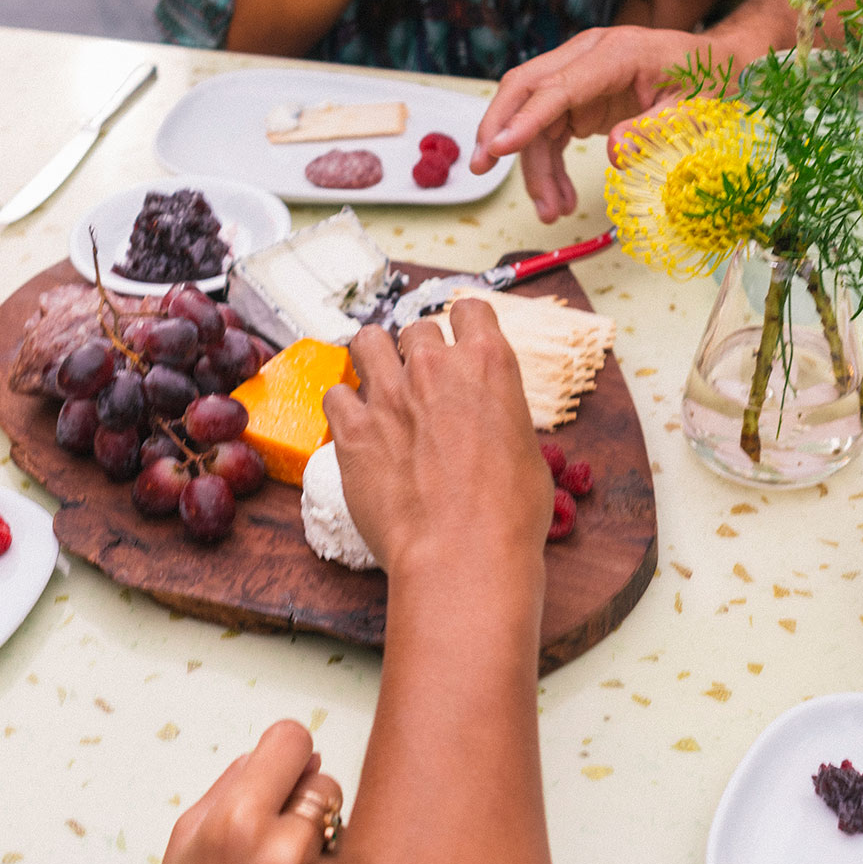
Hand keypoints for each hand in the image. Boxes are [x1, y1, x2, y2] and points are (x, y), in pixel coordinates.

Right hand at [143, 721, 342, 863]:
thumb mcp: (188, 835)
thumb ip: (235, 782)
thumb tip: (280, 750)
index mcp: (237, 823)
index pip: (293, 739)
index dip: (282, 750)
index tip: (277, 762)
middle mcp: (284, 852)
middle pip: (324, 779)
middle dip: (301, 796)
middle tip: (269, 829)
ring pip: (343, 822)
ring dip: (320, 834)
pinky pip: (350, 863)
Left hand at [325, 298, 549, 580]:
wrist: (463, 553)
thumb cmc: (507, 516)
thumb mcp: (527, 454)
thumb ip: (500, 422)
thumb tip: (490, 430)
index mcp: (488, 365)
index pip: (470, 311)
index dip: (463, 326)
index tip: (458, 343)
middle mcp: (435, 367)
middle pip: (416, 329)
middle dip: (417, 352)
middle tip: (420, 384)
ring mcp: (389, 394)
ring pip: (366, 342)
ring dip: (373, 360)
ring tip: (379, 387)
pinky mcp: (352, 428)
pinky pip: (335, 394)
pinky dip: (343, 407)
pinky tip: (354, 427)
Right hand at [472, 25, 714, 221]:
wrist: (717, 66)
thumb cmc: (708, 83)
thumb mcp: (694, 111)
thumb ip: (656, 131)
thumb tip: (616, 154)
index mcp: (616, 53)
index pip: (557, 86)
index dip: (525, 118)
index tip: (496, 148)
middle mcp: (588, 57)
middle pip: (524, 87)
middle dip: (497, 128)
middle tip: (481, 169)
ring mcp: (579, 76)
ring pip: (533, 119)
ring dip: (532, 167)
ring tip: (551, 213)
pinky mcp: (578, 97)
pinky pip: (548, 133)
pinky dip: (548, 167)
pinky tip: (558, 199)